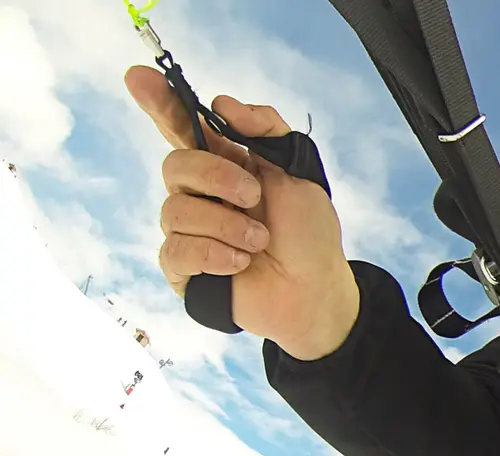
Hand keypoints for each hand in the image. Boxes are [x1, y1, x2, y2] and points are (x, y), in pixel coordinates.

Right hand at [125, 65, 359, 359]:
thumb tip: (223, 104)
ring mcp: (190, 230)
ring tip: (259, 241)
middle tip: (254, 196)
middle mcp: (201, 193)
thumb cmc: (309, 235)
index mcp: (225, 164)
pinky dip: (214, 254)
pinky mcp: (184, 268)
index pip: (182, 126)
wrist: (316, 291)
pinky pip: (175, 250)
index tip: (139, 77)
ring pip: (174, 210)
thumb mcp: (299, 174)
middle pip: (175, 164)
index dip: (159, 102)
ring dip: (226, 224)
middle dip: (216, 176)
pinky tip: (240, 263)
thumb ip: (267, 131)